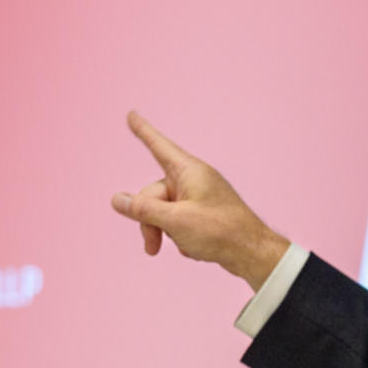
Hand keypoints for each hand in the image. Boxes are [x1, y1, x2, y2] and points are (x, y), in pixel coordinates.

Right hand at [109, 110, 289, 286]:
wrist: (251, 253)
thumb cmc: (220, 232)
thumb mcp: (175, 221)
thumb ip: (143, 209)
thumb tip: (117, 199)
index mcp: (189, 171)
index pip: (159, 146)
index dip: (143, 131)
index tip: (131, 114)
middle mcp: (193, 179)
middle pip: (153, 193)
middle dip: (148, 220)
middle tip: (152, 246)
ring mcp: (198, 196)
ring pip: (163, 210)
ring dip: (163, 231)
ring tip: (181, 246)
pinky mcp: (203, 213)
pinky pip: (177, 220)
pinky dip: (179, 235)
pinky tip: (195, 247)